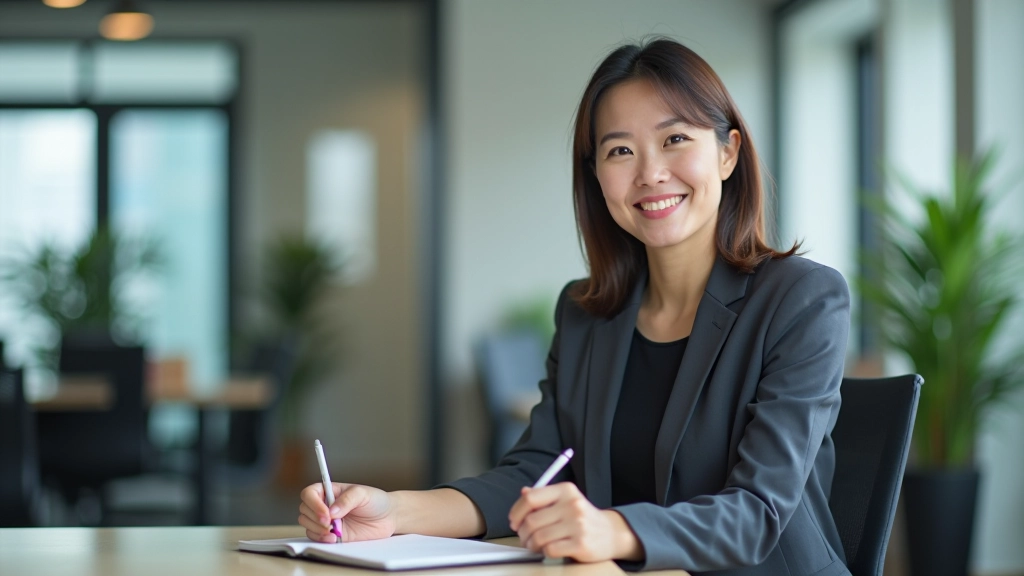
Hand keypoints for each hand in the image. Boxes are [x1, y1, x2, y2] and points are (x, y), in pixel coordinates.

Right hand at [299, 482, 396, 542]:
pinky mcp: (330, 534)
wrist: (387, 518)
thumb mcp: (363, 494)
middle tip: (331, 523)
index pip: (309, 493)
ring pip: (306, 524)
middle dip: (315, 518)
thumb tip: (332, 511)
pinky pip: (316, 537)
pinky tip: (334, 538)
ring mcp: (326, 520)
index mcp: (329, 491)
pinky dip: (321, 539)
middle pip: (304, 509)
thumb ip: (347, 500)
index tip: (326, 513)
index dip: (313, 504)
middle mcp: (324, 505)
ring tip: (333, 531)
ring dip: (317, 529)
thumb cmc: (375, 500)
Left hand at [508, 482, 642, 561]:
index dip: (517, 512)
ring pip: (539, 537)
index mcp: (565, 490)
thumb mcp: (566, 500)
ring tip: (535, 545)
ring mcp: (578, 525)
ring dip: (532, 544)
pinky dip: (545, 552)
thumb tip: (523, 493)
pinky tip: (549, 549)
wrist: (611, 533)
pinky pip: (550, 550)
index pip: (531, 498)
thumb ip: (544, 497)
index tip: (514, 521)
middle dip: (522, 533)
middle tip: (524, 537)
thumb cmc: (583, 517)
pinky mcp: (581, 544)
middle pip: (532, 521)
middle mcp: (572, 505)